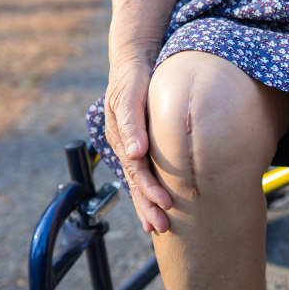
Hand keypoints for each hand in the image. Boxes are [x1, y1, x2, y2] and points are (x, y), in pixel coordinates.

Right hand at [104, 59, 171, 232]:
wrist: (134, 62)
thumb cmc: (133, 77)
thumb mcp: (131, 94)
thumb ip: (132, 123)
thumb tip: (136, 153)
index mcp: (121, 137)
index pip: (137, 170)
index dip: (151, 188)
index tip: (167, 203)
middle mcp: (125, 145)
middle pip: (136, 182)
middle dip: (148, 206)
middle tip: (163, 227)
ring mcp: (131, 146)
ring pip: (138, 181)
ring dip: (147, 204)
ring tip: (159, 227)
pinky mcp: (140, 144)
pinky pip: (143, 172)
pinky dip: (148, 191)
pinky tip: (155, 206)